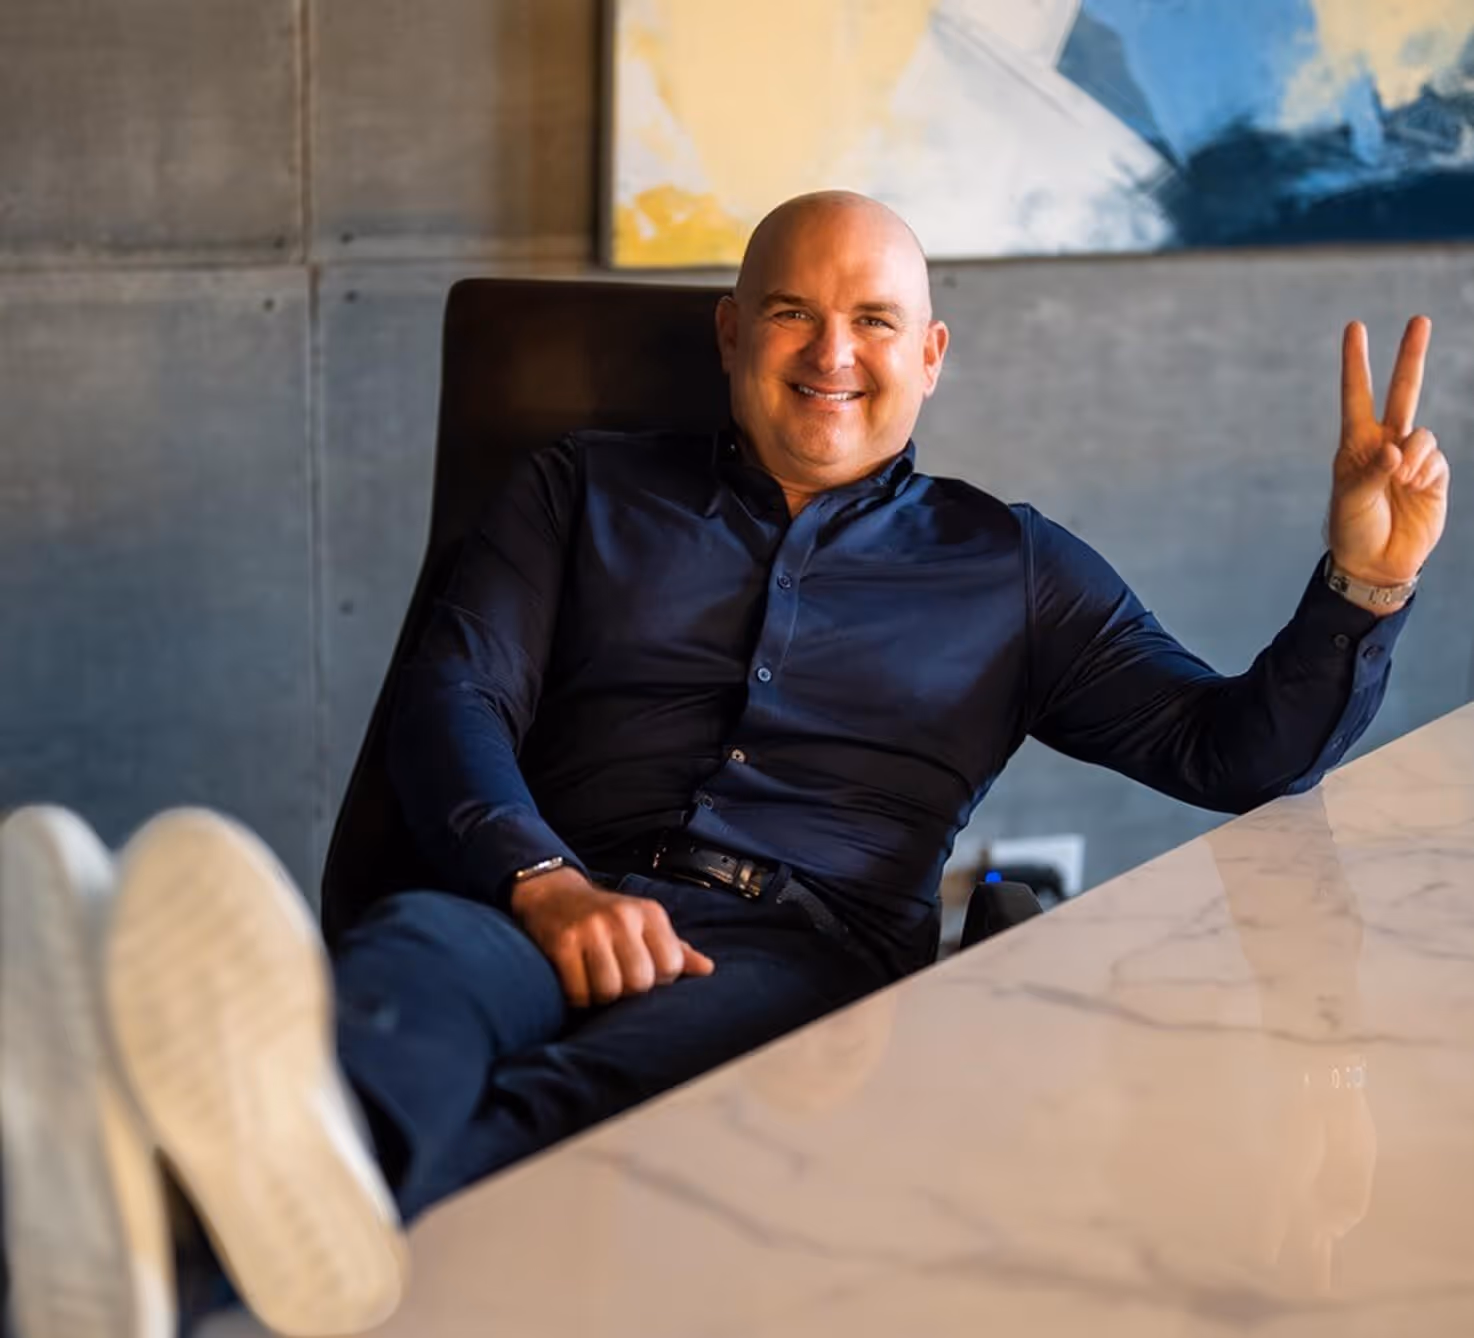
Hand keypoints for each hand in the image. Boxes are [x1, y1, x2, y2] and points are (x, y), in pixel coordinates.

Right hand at [510, 868, 714, 1007]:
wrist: (553, 893)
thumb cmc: (606, 916)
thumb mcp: (644, 923)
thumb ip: (675, 948)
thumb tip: (707, 969)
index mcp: (649, 913)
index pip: (672, 965)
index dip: (658, 979)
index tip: (643, 973)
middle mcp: (622, 917)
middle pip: (641, 982)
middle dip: (629, 991)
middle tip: (617, 979)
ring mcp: (591, 929)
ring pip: (609, 990)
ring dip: (601, 996)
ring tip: (596, 981)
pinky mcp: (562, 943)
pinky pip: (578, 992)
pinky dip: (578, 997)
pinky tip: (577, 982)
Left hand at [1329, 316, 1448, 587]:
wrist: (1378, 562)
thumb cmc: (1353, 529)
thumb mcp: (1350, 500)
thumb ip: (1371, 472)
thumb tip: (1398, 449)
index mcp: (1356, 444)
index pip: (1356, 395)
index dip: (1356, 362)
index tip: (1354, 327)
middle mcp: (1386, 443)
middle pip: (1402, 391)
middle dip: (1410, 355)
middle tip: (1419, 319)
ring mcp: (1413, 457)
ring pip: (1422, 432)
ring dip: (1414, 454)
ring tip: (1400, 482)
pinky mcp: (1435, 474)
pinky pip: (1435, 458)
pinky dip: (1425, 471)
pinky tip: (1414, 489)